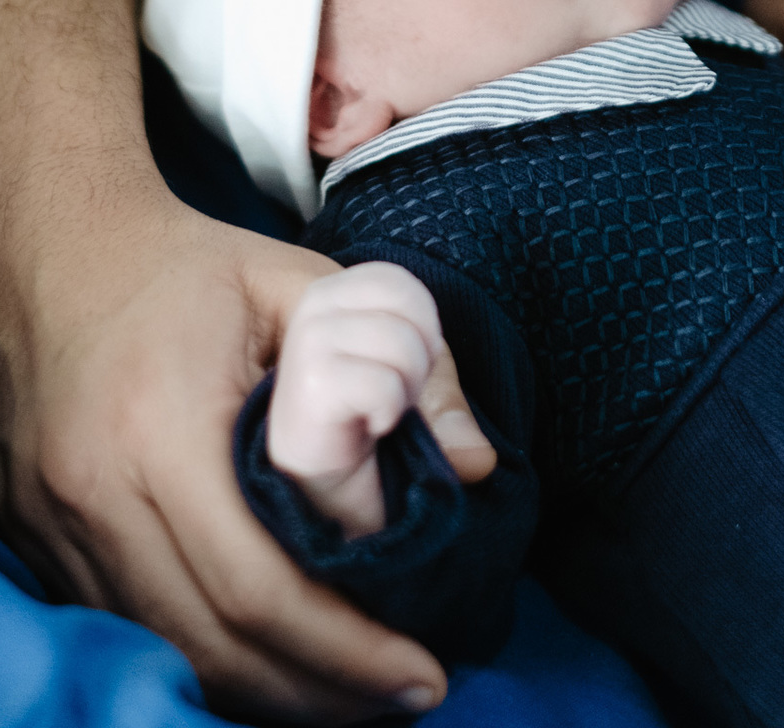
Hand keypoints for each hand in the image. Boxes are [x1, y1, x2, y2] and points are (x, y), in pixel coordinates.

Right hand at [0, 182, 493, 721]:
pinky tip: (270, 657)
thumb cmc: (187, 267)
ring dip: (266, 691)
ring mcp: (53, 527)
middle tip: (406, 695)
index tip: (422, 671)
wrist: (51, 248)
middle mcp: (95, 495)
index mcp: (161, 429)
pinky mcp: (35, 540)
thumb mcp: (304, 285)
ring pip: (168, 652)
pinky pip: (127, 629)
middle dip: (320, 693)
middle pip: (213, 646)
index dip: (345, 650)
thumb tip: (472, 462)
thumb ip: (401, 359)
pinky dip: (203, 658)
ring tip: (352, 694)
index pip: (259, 588)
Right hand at [268, 264, 447, 536]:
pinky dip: (388, 411)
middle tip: (388, 396)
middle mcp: (309, 312)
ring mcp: (302, 350)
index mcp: (330, 297)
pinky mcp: (305, 392)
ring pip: (398, 341)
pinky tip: (364, 429)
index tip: (400, 370)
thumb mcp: (414, 393)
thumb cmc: (364, 433)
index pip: (397, 281)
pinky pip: (381, 384)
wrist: (323, 502)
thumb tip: (481, 459)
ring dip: (404, 389)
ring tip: (376, 413)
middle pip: (406, 304)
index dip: (421, 326)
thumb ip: (447, 399)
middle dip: (419, 359)